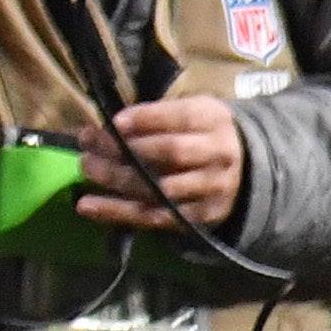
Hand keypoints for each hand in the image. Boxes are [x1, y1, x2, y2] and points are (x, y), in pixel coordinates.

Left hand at [77, 96, 245, 236]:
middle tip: (89, 144)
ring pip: (160, 188)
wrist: (244, 171)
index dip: (147, 119)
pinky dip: (117, 212)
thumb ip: (155, 116)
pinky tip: (87, 206)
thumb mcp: (190, 113)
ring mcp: (211, 189)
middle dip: (126, 149)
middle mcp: (218, 155)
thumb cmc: (199, 134)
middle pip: (171, 153)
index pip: (182, 117)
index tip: (115, 122)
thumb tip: (106, 127)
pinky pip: (154, 217)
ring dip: (117, 178)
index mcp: (214, 121)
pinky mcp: (199, 218)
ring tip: (87, 167)